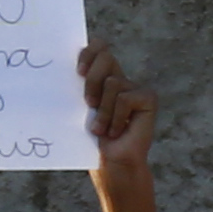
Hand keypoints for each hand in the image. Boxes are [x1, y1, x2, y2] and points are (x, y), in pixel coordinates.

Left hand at [82, 46, 158, 184]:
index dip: (88, 51)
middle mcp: (119, 78)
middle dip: (92, 79)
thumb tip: (65, 68)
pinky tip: (116, 132)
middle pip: (105, 56)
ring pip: (112, 82)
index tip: (77, 72)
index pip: (98, 47)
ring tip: (101, 129)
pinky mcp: (147, 99)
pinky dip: (116, 118)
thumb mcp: (78, 108)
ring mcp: (134, 88)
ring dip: (103, 111)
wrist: (110, 164)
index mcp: (100, 76)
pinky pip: (125, 98)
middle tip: (87, 104)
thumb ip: (78, 86)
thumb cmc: (90, 140)